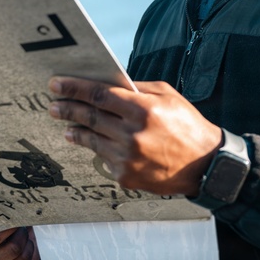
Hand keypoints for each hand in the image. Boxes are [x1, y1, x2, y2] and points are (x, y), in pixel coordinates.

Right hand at [0, 214, 38, 259]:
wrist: (14, 239)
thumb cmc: (5, 222)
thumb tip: (11, 202)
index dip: (0, 216)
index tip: (11, 211)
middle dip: (12, 228)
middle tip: (21, 223)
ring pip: (13, 250)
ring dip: (24, 239)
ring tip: (24, 234)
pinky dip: (30, 250)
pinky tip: (28, 245)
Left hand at [48, 77, 222, 194]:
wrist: (206, 165)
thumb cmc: (187, 125)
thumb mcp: (167, 95)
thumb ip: (136, 88)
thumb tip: (105, 83)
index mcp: (143, 110)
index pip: (98, 95)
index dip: (74, 88)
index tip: (56, 84)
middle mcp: (133, 135)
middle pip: (90, 117)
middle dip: (68, 108)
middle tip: (53, 104)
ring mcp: (128, 159)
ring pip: (91, 140)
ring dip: (75, 130)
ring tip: (66, 125)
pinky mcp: (127, 177)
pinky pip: (104, 159)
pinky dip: (97, 149)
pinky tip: (89, 142)